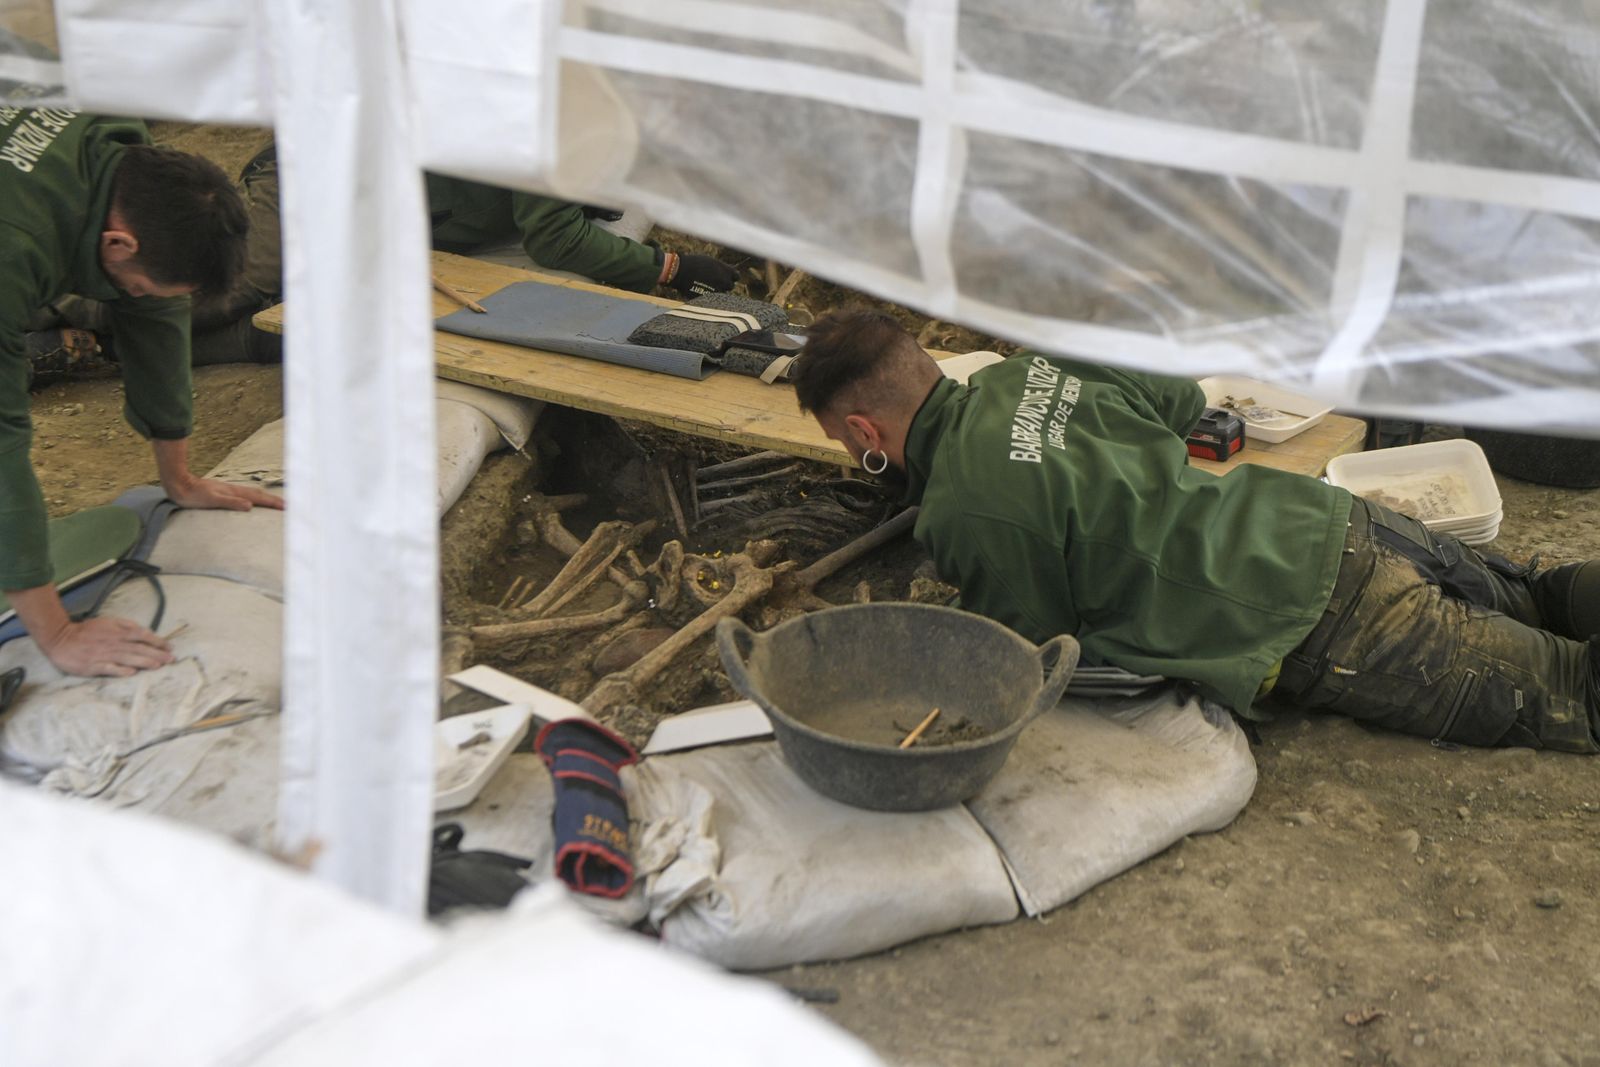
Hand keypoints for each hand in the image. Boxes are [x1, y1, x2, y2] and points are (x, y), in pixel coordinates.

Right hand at [34, 616, 173, 677]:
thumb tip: (143, 631)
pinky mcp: (93, 665)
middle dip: (156, 654)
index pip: (141, 635)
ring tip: (158, 666)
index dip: (157, 641)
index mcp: (117, 632)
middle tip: (171, 659)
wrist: (60, 639)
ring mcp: (104, 654)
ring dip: (144, 662)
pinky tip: (131, 673)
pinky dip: (120, 670)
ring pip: (127, 658)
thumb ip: (125, 625)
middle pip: (138, 648)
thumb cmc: (86, 631)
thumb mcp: (107, 621)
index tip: (169, 647)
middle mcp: (113, 643)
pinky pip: (109, 668)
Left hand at [163, 473, 283, 511]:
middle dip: (274, 500)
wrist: (180, 485)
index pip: (258, 498)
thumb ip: (231, 502)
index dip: (273, 503)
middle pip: (259, 495)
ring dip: (266, 499)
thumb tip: (250, 505)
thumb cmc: (194, 495)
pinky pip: (246, 496)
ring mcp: (230, 490)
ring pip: (253, 494)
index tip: (287, 507)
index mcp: (235, 492)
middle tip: (288, 506)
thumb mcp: (212, 500)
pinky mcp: (224, 492)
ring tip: (276, 503)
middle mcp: (235, 490)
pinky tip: (254, 501)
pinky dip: (255, 498)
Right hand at [667, 253, 737, 296]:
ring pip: (722, 294)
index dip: (731, 277)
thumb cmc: (694, 263)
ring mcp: (717, 291)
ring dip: (717, 291)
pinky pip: (713, 299)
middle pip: (730, 286)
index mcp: (725, 270)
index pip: (736, 276)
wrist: (680, 270)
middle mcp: (724, 281)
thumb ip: (721, 269)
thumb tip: (729, 273)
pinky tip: (701, 289)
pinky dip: (709, 296)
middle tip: (715, 282)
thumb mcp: (711, 262)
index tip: (726, 277)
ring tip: (705, 285)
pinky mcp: (709, 298)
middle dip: (724, 285)